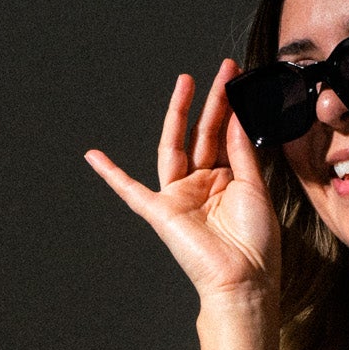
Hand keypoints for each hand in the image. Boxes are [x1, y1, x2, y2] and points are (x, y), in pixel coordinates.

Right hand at [85, 60, 279, 306]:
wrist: (244, 280)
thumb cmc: (256, 244)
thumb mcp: (255, 189)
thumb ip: (242, 152)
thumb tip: (236, 117)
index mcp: (226, 182)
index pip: (225, 137)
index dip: (231, 109)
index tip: (238, 79)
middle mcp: (201, 186)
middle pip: (203, 134)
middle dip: (212, 102)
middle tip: (224, 69)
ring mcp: (179, 197)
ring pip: (175, 147)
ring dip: (178, 114)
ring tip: (186, 81)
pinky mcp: (160, 213)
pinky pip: (130, 190)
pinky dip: (111, 174)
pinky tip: (93, 156)